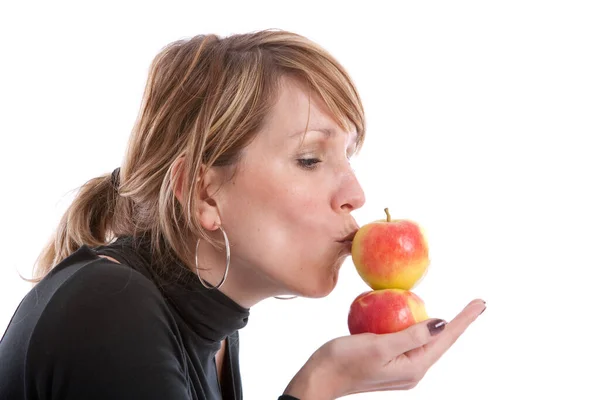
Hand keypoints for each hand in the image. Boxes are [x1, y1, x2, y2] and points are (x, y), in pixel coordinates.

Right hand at [284, 299, 485, 398]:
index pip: (446, 339)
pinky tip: (417, 316)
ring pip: (427, 342)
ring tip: (459, 312)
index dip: (464, 319)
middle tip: (476, 304)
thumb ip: (411, 335)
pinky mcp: (389, 362)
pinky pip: (410, 341)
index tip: (481, 303)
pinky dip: (418, 326)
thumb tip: (441, 322)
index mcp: (414, 367)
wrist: (319, 379)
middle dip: (460, 323)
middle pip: (442, 342)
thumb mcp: (379, 346)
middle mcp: (412, 370)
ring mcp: (401, 367)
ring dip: (441, 325)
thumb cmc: (344, 361)